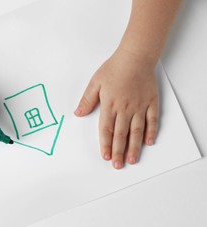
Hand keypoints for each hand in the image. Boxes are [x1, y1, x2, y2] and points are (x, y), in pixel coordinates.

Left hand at [75, 48, 158, 168]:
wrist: (135, 57)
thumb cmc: (114, 68)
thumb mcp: (95, 82)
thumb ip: (87, 100)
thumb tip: (78, 113)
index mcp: (110, 105)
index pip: (106, 130)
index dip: (106, 144)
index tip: (105, 156)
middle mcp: (125, 108)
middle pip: (121, 134)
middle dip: (119, 151)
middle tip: (118, 165)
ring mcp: (140, 106)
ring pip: (137, 131)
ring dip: (134, 147)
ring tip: (132, 160)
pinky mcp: (151, 102)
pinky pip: (152, 120)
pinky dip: (151, 132)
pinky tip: (148, 142)